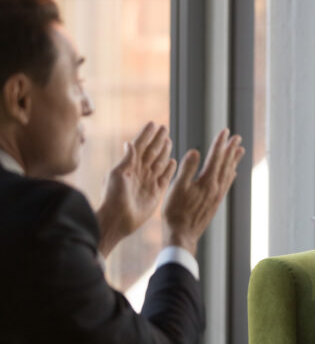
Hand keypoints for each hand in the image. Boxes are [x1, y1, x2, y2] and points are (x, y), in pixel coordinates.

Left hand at [96, 123, 175, 256]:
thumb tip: (129, 143)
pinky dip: (170, 169)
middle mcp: (140, 171)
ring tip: (169, 140)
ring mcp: (148, 181)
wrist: (117, 220)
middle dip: (157, 139)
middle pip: (151, 151)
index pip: (140, 145)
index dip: (146, 134)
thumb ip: (126, 160)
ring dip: (164, 151)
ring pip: (159, 162)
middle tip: (164, 128)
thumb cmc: (112, 197)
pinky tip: (173, 161)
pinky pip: (166, 177)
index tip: (153, 123)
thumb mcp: (116, 175)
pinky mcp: (156, 192)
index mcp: (129, 165)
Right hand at [162, 128, 244, 255]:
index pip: (215, 157)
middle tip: (238, 137)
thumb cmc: (175, 212)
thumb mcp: (177, 188)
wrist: (182, 236)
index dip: (220, 143)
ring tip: (240, 150)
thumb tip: (195, 151)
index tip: (225, 131)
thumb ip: (187, 169)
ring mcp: (217, 196)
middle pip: (226, 164)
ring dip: (234, 160)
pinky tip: (232, 173)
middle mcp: (216, 188)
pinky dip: (230, 175)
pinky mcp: (215, 203)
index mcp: (207, 182)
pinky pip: (226, 185)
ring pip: (228, 173)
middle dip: (231, 149)